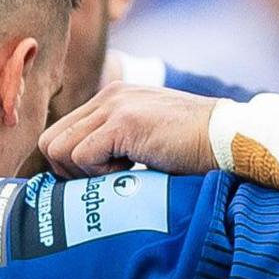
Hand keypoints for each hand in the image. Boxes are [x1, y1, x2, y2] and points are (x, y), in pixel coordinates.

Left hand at [40, 86, 224, 177]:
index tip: (97, 180)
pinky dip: (99, 174)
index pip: (61, 132)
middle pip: (51, 141)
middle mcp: (108, 96)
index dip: (69, 165)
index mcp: (111, 99)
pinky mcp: (123, 124)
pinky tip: (130, 170)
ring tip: (120, 173)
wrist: (227, 138)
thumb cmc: (193, 150)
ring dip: (83, 173)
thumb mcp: (145, 141)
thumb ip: (114, 147)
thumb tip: (80, 179)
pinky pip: (82, 157)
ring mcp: (114, 107)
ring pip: (59, 149)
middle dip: (68, 172)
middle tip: (103, 181)